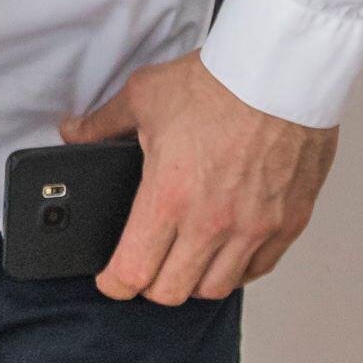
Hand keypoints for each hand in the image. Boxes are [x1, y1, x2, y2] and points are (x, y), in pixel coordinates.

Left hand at [63, 51, 338, 304]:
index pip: (133, 271)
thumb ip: (102, 124)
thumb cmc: (220, 82)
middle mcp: (212, 221)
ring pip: (215, 288)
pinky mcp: (288, 222)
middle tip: (144, 265)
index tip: (110, 278)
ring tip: (184, 259)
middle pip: (171, 292)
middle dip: (149, 284)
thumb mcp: (143, 96)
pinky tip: (225, 249)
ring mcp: (254, 227)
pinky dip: (237, 268)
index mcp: (169, 196)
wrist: (282, 71)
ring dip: (193, 280)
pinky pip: (258, 269)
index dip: (114, 283)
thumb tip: (73, 132)